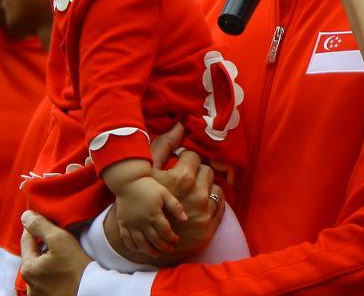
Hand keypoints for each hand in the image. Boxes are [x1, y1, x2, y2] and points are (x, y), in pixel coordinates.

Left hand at [20, 210, 90, 295]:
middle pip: (32, 254)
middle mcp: (28, 283)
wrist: (89, 291)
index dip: (35, 225)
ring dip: (46, 259)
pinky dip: (51, 272)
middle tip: (58, 234)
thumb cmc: (76, 266)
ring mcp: (37, 293)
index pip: (26, 239)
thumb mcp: (60, 239)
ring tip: (62, 252)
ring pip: (39, 268)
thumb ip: (41, 225)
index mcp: (27, 267)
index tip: (46, 217)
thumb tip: (25, 216)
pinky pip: (45, 280)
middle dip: (42, 243)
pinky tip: (63, 268)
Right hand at [105, 149, 222, 264]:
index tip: (180, 167)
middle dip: (198, 173)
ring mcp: (205, 213)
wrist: (144, 239)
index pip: (195, 157)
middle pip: (207, 171)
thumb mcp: (149, 174)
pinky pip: (219, 205)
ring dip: (206, 188)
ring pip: (216, 188)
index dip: (186, 161)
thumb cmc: (146, 202)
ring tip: (192, 195)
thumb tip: (180, 124)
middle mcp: (197, 195)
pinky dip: (211, 203)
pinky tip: (199, 206)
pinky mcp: (209, 227)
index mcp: (183, 179)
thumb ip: (164, 146)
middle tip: (186, 181)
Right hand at [114, 176, 186, 255]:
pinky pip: (127, 240)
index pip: (165, 232)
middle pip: (154, 240)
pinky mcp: (123, 224)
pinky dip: (133, 246)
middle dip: (163, 247)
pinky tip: (139, 249)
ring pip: (140, 243)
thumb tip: (185, 219)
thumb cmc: (149, 186)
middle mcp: (143, 223)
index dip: (172, 238)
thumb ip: (175, 206)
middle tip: (170, 250)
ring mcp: (132, 225)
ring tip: (156, 254)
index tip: (176, 240)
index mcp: (155, 215)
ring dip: (149, 250)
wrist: (129, 182)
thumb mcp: (165, 194)